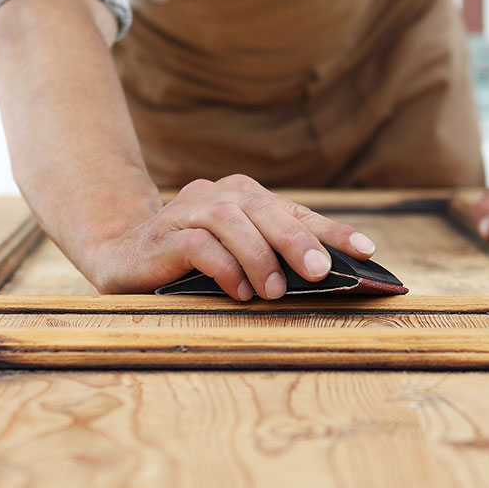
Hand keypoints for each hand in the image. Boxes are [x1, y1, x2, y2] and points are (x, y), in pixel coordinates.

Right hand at [80, 174, 377, 298]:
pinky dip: (223, 267)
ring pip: (230, 221)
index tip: (367, 251)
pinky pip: (197, 244)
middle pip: (264, 209)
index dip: (332, 229)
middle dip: (296, 239)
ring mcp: (187, 212)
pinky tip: (238, 292)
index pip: (295, 210)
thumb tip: (327, 279)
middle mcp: (217, 195)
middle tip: (320, 271)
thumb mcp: (238, 258)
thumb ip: (274, 259)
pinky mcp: (163, 236)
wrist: (121, 257)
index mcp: (243, 197)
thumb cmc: (191, 262)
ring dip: (257, 256)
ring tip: (274, 292)